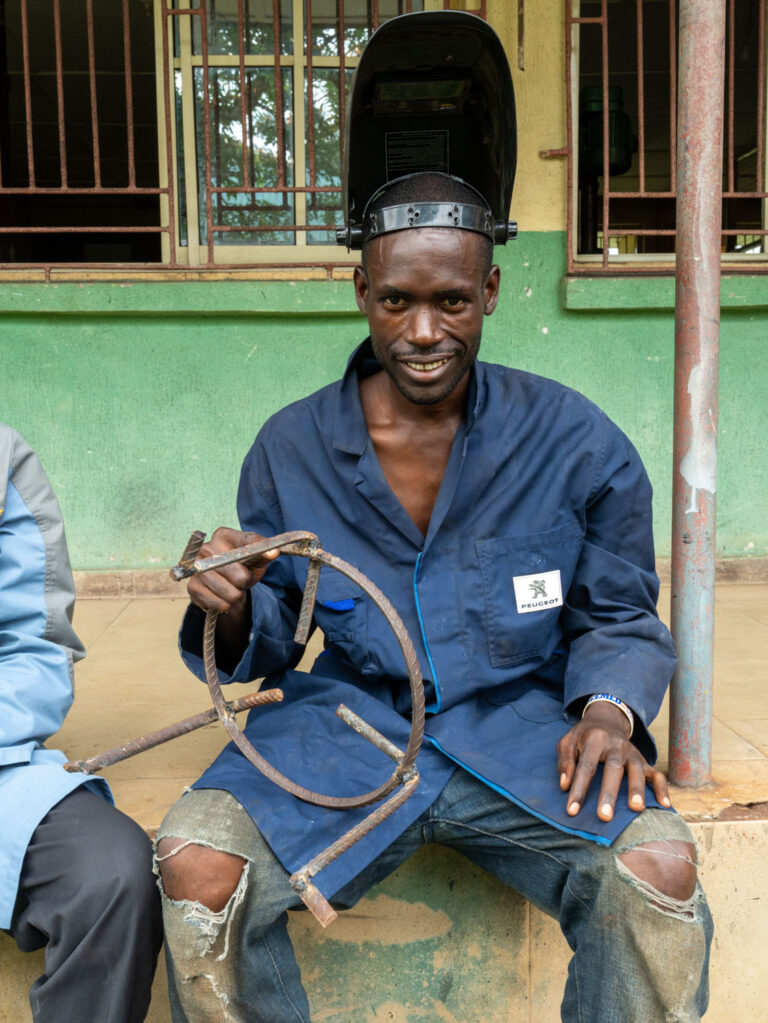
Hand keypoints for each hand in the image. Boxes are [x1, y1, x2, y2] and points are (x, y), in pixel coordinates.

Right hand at [187, 527, 278, 617]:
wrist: (225, 583)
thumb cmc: (243, 566)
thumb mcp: (256, 556)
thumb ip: (265, 551)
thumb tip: (273, 552)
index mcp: (223, 535)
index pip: (248, 542)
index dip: (262, 552)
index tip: (273, 554)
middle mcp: (206, 549)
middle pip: (240, 576)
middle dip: (246, 582)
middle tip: (242, 580)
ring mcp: (197, 568)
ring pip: (231, 593)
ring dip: (237, 595)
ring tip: (233, 588)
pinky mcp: (192, 586)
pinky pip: (219, 603)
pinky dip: (226, 605)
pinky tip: (223, 596)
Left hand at [556, 701, 670, 821]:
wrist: (606, 720)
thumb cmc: (583, 737)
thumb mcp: (567, 741)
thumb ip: (564, 761)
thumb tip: (564, 785)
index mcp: (594, 739)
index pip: (586, 766)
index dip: (578, 789)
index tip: (572, 810)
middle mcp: (616, 745)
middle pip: (613, 768)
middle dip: (608, 793)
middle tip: (604, 816)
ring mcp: (632, 753)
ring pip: (636, 770)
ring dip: (636, 789)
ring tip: (635, 809)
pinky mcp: (644, 761)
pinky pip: (656, 774)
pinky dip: (662, 788)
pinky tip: (664, 804)